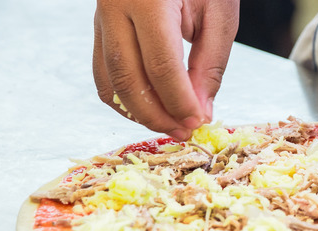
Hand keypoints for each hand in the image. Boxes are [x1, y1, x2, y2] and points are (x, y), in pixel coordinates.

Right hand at [93, 0, 239, 139]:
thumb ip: (210, 63)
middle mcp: (115, 7)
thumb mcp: (218, 12)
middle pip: (128, 79)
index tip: (198, 122)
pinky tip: (151, 108)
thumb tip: (200, 111)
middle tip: (184, 132)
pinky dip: (124, 98)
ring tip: (170, 125)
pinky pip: (103, 72)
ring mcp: (100, 17)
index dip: (179, 101)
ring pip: (108, 81)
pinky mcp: (98, 26)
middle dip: (157, 114)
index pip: (161, 65)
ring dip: (139, 112)